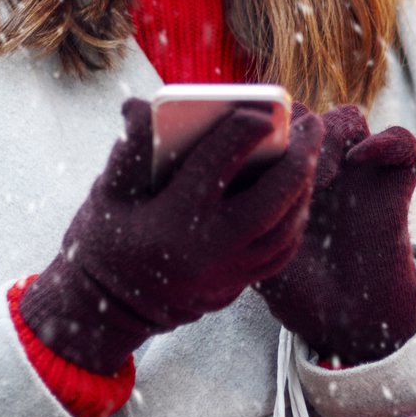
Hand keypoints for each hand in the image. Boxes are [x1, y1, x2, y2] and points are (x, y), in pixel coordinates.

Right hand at [18, 98, 324, 373]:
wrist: (104, 310)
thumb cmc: (104, 241)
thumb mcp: (108, 192)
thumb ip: (130, 146)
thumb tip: (143, 106)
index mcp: (172, 219)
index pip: (219, 163)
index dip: (244, 129)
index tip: (262, 110)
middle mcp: (207, 250)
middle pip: (271, 200)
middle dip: (299, 157)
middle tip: (311, 124)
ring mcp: (226, 275)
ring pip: (285, 230)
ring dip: (304, 189)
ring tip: (309, 154)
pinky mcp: (235, 289)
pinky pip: (281, 254)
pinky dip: (295, 221)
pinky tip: (297, 195)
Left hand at [254, 105, 415, 365]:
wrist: (346, 319)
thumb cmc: (294, 286)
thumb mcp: (253, 252)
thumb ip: (239, 213)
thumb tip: (214, 175)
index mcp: (284, 173)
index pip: (271, 124)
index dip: (261, 131)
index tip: (251, 162)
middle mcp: (322, 164)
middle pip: (308, 115)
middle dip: (294, 132)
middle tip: (285, 168)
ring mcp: (359, 172)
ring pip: (349, 117)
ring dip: (332, 135)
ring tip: (320, 177)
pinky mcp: (394, 184)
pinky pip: (402, 141)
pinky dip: (385, 141)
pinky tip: (359, 159)